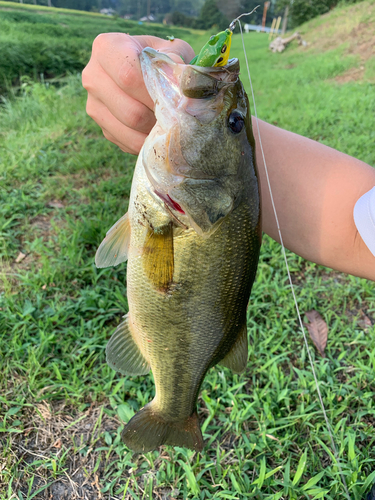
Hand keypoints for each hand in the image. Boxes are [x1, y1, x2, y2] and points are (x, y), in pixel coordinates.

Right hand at [82, 34, 194, 154]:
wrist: (148, 74)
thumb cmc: (162, 59)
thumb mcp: (173, 51)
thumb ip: (176, 62)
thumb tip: (180, 82)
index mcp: (107, 47)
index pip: (129, 76)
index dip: (156, 93)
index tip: (176, 98)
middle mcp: (93, 76)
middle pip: (131, 110)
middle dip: (159, 116)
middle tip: (178, 115)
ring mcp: (94, 106)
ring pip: (130, 129)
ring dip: (156, 130)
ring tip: (171, 121)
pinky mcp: (103, 129)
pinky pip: (129, 142)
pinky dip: (149, 141)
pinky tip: (159, 130)